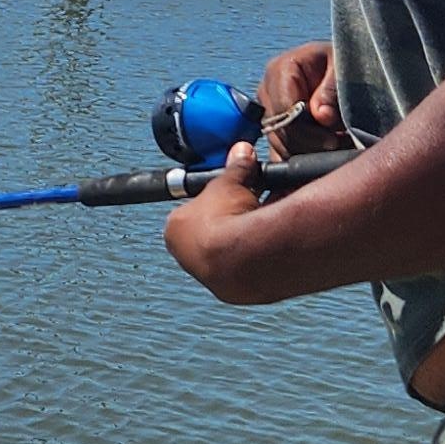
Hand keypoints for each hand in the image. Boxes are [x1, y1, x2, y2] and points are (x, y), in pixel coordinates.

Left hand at [162, 142, 278, 303]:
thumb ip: (234, 169)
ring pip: (226, 252)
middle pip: (208, 231)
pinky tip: (269, 246)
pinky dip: (254, 256)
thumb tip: (242, 153)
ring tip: (264, 226)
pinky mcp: (232, 290)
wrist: (246, 260)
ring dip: (242, 238)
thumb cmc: (226, 221)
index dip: (214, 199)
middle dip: (229, 218)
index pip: (192, 210)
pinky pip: (244, 267)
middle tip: (250, 207)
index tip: (231, 194)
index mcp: (175, 229)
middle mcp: (186, 256)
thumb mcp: (229, 184)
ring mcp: (207, 276)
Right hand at [259, 38, 349, 154]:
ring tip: (334, 147)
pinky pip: (278, 152)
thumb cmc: (345, 65)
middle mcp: (267, 90)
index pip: (283, 109)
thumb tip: (322, 116)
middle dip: (308, 144)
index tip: (332, 140)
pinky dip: (300, 158)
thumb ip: (332, 90)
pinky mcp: (274, 128)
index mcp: (280, 69)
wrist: (346, 71)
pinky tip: (321, 155)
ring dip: (306, 152)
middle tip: (337, 146)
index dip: (307, 130)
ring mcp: (268, 110)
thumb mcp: (345, 68)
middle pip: (278, 130)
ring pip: (278, 145)